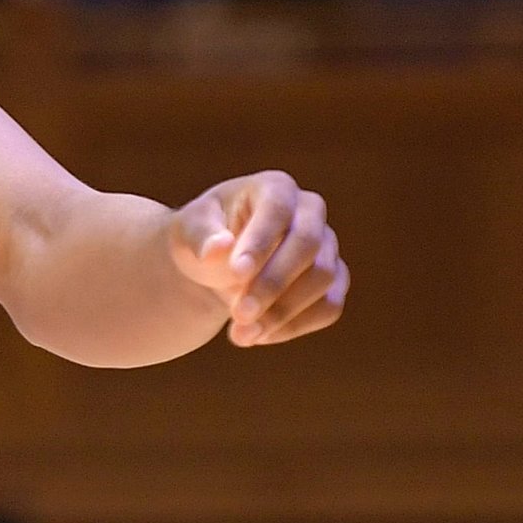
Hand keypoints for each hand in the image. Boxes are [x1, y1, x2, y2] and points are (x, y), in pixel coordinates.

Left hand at [167, 172, 347, 346]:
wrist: (219, 265)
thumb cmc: (205, 239)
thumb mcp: (188, 232)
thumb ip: (200, 237)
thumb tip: (218, 248)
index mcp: (275, 188)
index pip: (277, 210)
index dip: (260, 242)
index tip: (234, 274)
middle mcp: (310, 212)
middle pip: (308, 245)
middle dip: (273, 283)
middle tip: (238, 314)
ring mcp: (327, 246)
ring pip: (323, 279)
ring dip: (282, 312)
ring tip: (241, 334)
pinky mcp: (334, 280)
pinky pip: (328, 306)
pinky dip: (295, 326)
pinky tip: (260, 335)